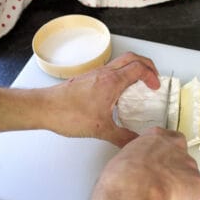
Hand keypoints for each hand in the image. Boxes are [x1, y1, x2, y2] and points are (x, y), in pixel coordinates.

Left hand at [44, 52, 159, 146]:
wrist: (44, 108)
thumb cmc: (69, 114)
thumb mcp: (100, 129)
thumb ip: (122, 137)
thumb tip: (135, 142)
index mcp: (112, 81)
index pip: (139, 68)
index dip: (152, 76)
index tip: (155, 87)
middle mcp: (105, 73)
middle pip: (132, 58)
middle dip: (147, 65)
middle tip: (153, 77)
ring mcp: (95, 74)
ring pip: (121, 62)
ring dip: (134, 68)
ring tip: (139, 84)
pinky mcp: (88, 79)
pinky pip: (111, 70)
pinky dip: (122, 74)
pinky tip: (119, 92)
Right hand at [82, 127, 199, 199]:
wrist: (135, 189)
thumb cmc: (123, 177)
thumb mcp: (123, 159)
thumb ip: (137, 161)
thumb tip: (135, 172)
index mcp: (156, 137)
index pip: (166, 142)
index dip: (162, 159)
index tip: (156, 169)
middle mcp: (176, 146)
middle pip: (179, 163)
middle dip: (171, 177)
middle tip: (158, 189)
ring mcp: (189, 164)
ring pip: (186, 183)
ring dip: (176, 194)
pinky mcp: (198, 183)